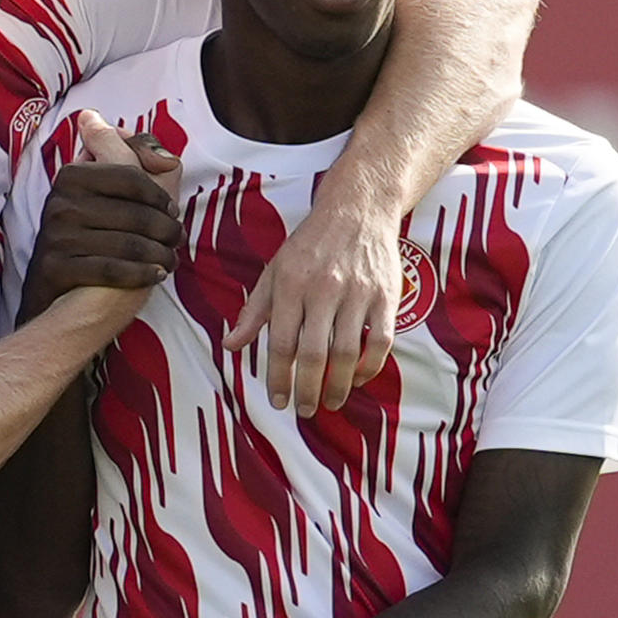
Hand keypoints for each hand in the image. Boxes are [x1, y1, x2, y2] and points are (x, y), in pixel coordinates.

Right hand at [21, 109, 182, 320]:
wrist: (52, 294)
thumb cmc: (86, 239)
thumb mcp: (99, 194)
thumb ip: (129, 160)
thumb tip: (161, 153)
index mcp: (72, 176)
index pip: (131, 175)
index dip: (161, 195)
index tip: (172, 210)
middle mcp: (59, 202)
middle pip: (135, 212)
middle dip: (167, 229)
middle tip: (178, 241)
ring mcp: (55, 236)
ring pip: (128, 242)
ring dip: (160, 255)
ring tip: (170, 260)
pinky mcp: (54, 268)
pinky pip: (110, 269)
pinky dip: (141, 274)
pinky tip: (155, 275)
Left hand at [223, 197, 401, 415]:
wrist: (359, 208)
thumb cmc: (311, 244)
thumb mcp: (275, 270)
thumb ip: (255, 310)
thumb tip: (231, 345)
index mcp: (292, 284)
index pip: (282, 343)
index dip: (278, 377)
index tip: (278, 400)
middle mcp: (324, 289)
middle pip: (315, 354)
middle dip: (308, 390)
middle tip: (305, 410)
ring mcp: (358, 293)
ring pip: (348, 352)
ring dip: (338, 386)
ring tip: (330, 401)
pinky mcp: (386, 295)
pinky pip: (381, 341)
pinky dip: (369, 367)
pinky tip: (356, 379)